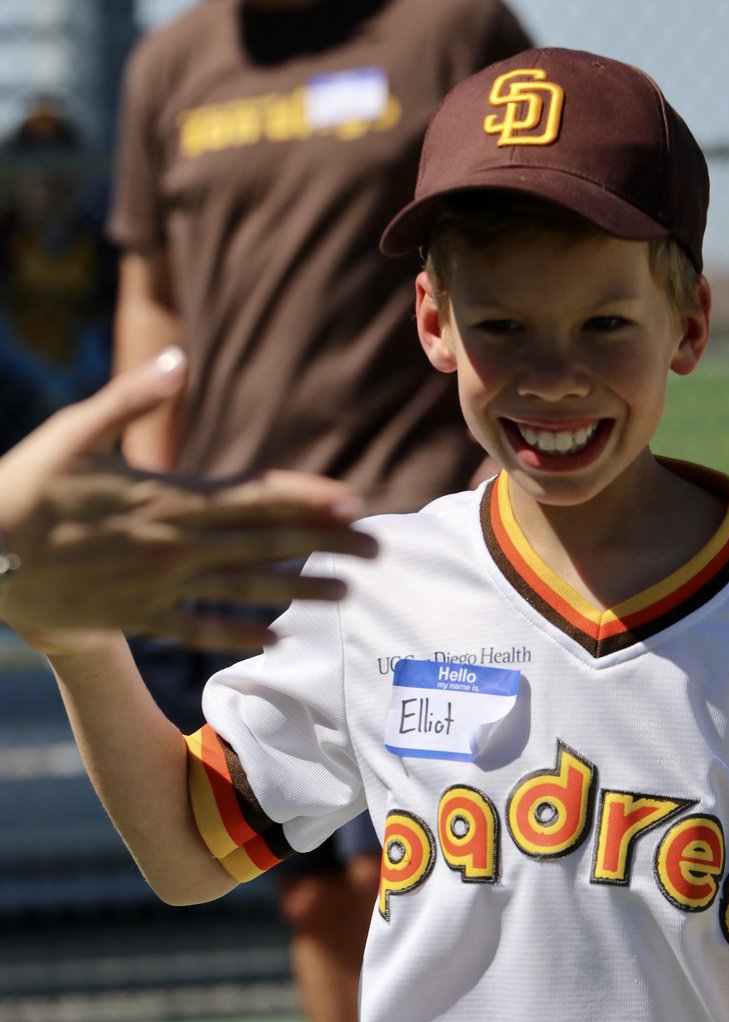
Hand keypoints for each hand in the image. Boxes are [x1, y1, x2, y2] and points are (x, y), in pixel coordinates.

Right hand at [0, 350, 375, 650]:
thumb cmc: (27, 484)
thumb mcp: (75, 430)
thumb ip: (132, 396)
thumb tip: (179, 360)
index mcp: (168, 496)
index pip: (254, 496)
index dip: (307, 499)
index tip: (352, 502)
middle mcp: (175, 544)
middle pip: (266, 543)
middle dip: (326, 545)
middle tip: (378, 551)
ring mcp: (160, 584)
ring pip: (245, 588)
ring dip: (299, 589)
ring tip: (346, 594)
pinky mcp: (139, 615)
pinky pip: (199, 628)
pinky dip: (238, 631)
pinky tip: (275, 638)